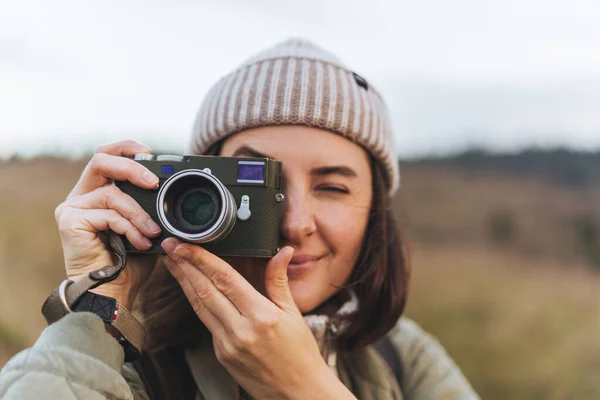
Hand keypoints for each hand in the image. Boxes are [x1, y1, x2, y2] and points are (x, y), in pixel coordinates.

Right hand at [54, 140, 161, 307]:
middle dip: (131, 167)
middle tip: (154, 182)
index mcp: (98, 193)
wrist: (112, 293)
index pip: (107, 156)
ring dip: (139, 214)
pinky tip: (141, 243)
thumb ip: (150, 205)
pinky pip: (108, 214)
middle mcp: (81, 196)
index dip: (127, 148)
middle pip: (101, 160)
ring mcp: (73, 208)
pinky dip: (130, 228)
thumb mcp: (145, 226)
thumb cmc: (129, 263)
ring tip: (153, 233)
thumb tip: (172, 189)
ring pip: (112, 194)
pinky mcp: (70, 221)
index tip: (151, 154)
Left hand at [161, 238, 355, 398]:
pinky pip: (207, 323)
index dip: (202, 259)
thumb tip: (283, 251)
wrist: (298, 391)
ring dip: (184, 283)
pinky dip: (197, 303)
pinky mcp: (221, 355)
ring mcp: (228, 345)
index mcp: (261, 316)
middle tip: (171, 247)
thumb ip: (279, 281)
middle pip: (205, 291)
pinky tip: (191, 290)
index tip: (186, 245)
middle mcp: (241, 330)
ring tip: (172, 263)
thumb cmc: (300, 352)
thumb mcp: (293, 313)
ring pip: (200, 307)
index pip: (225, 279)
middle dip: (185, 266)